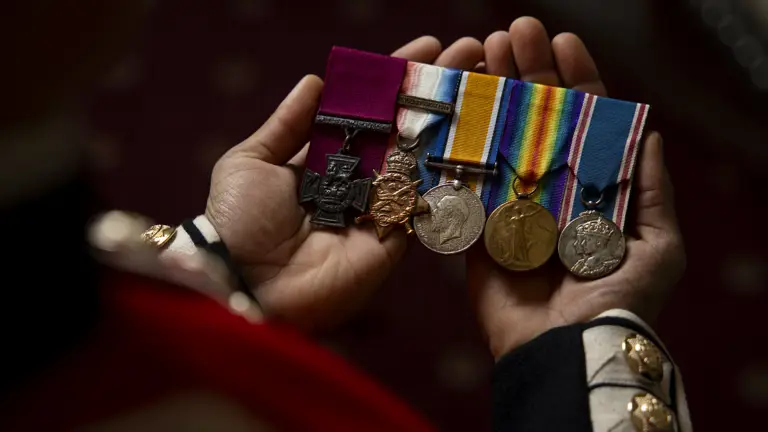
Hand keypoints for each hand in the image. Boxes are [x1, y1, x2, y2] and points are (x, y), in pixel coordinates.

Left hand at [206, 36, 486, 330]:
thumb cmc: (237, 221)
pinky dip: (452, 169)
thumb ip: (287, 123)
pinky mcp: (396, 237)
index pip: (369, 108)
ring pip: (424, 157)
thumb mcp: (252, 161)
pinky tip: (480, 133)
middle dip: (438, 90)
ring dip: (456, 121)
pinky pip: (427, 200)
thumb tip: (316, 79)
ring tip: (487, 82)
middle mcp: (358, 178)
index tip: (427, 46)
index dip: (396, 77)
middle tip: (472, 53)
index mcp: (325, 156)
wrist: (244, 284)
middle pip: (405, 127)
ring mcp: (381, 207)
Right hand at [468, 17, 685, 358]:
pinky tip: (454, 107)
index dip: (576, 82)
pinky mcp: (477, 230)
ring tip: (482, 54)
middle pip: (538, 122)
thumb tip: (650, 133)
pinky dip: (458, 147)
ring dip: (492, 97)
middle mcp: (552, 191)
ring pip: (500, 141)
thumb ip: (651, 191)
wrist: (566, 350)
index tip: (562, 42)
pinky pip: (466, 184)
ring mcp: (511, 208)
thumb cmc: (620, 299)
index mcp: (595, 190)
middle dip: (528, 75)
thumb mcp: (659, 245)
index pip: (586, 124)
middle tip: (511, 34)